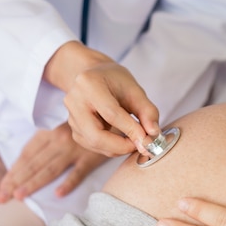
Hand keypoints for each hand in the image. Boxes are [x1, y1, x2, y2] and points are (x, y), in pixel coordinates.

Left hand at [0, 122, 108, 202]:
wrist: (114, 116)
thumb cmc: (88, 124)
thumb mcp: (64, 128)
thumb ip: (48, 141)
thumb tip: (28, 161)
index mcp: (51, 134)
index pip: (27, 155)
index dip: (14, 171)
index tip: (2, 187)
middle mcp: (60, 141)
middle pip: (35, 164)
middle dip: (16, 181)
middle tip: (1, 198)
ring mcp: (76, 150)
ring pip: (51, 169)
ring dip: (34, 183)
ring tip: (20, 197)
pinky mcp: (92, 157)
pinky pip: (79, 171)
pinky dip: (69, 183)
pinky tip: (58, 194)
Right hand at [45, 41, 160, 156]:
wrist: (94, 76)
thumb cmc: (115, 80)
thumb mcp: (135, 89)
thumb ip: (147, 111)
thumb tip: (154, 134)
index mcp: (88, 84)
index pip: (111, 113)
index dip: (130, 129)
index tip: (147, 139)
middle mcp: (74, 101)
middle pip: (95, 135)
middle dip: (121, 146)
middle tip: (141, 145)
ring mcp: (71, 117)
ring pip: (94, 144)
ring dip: (118, 148)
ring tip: (134, 140)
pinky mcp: (74, 130)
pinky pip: (93, 146)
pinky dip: (111, 148)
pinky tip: (122, 139)